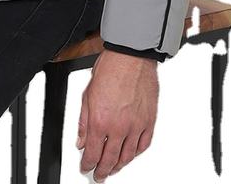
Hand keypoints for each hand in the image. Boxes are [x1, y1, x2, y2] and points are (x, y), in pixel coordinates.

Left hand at [76, 49, 158, 179]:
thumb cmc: (109, 70)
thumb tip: (81, 140)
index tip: (85, 167)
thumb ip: (83, 122)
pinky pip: (144, 145)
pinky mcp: (149, 122)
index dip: (88, 164)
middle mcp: (119, 127)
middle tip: (99, 175)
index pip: (93, 153)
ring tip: (113, 169)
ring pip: (128, 156)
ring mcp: (136, 126)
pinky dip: (136, 154)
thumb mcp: (87, 95)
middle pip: (110, 159)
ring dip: (119, 166)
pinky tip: (131, 155)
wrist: (131, 58)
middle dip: (103, 170)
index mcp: (100, 121)